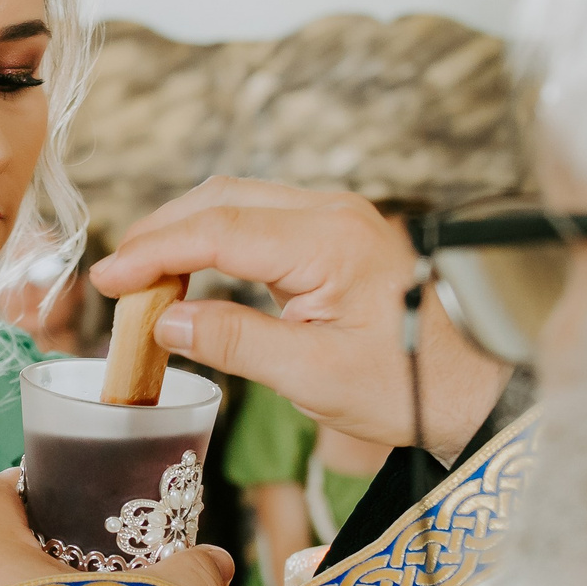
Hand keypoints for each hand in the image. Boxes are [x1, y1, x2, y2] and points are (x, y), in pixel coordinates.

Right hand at [91, 177, 511, 458]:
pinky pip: (261, 218)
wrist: (477, 385)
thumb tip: (166, 321)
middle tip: (117, 282)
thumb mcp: (315, 378)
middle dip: (162, 235)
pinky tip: (192, 272)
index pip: (220, 229)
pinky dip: (216, 238)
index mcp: (331, 242)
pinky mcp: (337, 232)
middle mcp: (334, 213)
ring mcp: (338, 217)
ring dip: (186, 233)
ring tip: (144, 281)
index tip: (109, 281)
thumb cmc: (410, 386)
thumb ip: (235, 342)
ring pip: (239, 201)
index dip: (155, 252)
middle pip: (223, 199)